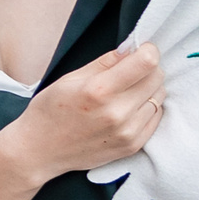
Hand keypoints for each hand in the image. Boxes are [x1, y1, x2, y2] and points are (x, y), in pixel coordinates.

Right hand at [0, 45, 162, 199]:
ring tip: (127, 90)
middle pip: (157, 77)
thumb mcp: (70, 79)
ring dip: (148, 88)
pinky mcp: (132, 145)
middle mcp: (117, 112)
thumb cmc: (49, 111)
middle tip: (132, 69)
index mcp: (99, 90)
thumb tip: (131, 48)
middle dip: (148, 67)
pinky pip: (156, 116)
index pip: (146, 63)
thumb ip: (104, 62)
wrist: (40, 151)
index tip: (142, 49)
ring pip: (159, 96)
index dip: (148, 50)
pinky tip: (129, 107)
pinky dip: (147, 107)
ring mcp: (127, 131)